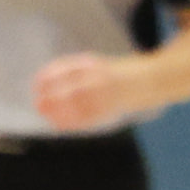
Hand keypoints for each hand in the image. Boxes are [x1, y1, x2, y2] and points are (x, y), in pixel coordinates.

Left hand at [33, 50, 155, 131]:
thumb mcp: (100, 65)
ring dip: (59, 111)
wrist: (152, 79)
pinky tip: (60, 125)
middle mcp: (99, 77)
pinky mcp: (112, 107)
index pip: (66, 68)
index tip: (37, 84)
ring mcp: (106, 93)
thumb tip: (49, 83)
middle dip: (52, 97)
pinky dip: (72, 123)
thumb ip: (78, 72)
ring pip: (77, 105)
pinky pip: (88, 118)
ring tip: (46, 115)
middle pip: (70, 88)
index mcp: (94, 63)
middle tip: (38, 104)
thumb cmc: (121, 74)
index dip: (49, 77)